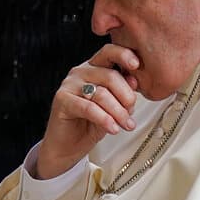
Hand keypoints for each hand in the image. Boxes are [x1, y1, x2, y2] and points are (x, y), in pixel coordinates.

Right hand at [37, 44, 139, 179]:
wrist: (68, 146)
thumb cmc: (90, 125)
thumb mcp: (113, 107)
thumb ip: (123, 93)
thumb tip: (135, 82)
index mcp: (94, 68)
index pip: (109, 52)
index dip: (124, 55)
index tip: (137, 65)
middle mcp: (80, 72)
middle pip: (110, 75)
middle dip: (126, 97)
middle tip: (132, 113)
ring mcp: (69, 85)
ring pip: (101, 93)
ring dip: (118, 112)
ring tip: (125, 125)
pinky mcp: (62, 100)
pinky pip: (89, 108)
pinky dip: (104, 119)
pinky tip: (112, 128)